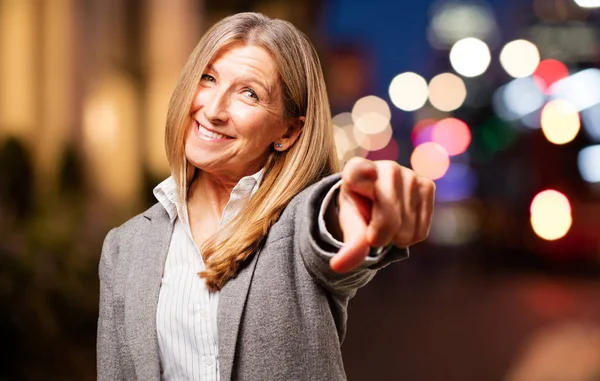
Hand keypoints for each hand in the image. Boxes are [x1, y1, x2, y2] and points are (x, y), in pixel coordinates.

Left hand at [329, 157, 434, 272]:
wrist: (377, 201)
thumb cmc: (359, 209)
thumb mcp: (349, 224)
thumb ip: (349, 243)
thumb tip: (339, 266)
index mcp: (358, 169)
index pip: (360, 174)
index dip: (364, 180)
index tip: (368, 179)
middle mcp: (386, 167)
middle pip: (389, 220)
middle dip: (379, 235)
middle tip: (372, 226)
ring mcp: (410, 175)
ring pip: (406, 230)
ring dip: (395, 237)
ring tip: (387, 221)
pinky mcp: (428, 186)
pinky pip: (420, 232)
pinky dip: (410, 237)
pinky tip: (402, 222)